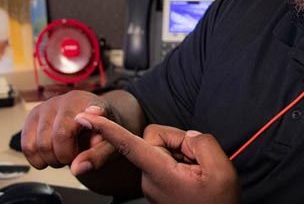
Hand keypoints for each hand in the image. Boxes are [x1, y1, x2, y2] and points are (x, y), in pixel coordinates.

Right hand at [21, 90, 114, 171]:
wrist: (90, 125)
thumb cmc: (101, 134)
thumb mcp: (108, 147)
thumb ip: (97, 157)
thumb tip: (77, 168)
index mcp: (92, 103)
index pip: (89, 111)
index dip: (92, 112)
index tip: (93, 114)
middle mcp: (68, 100)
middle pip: (59, 134)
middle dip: (65, 157)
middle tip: (73, 157)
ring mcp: (48, 106)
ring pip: (40, 143)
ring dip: (51, 159)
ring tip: (62, 155)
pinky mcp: (33, 116)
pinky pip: (27, 144)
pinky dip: (36, 159)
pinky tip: (49, 156)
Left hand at [74, 114, 240, 203]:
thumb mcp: (221, 169)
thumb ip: (202, 142)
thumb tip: (188, 136)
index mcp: (160, 174)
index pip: (127, 145)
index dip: (105, 129)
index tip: (82, 119)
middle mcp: (149, 179)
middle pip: (156, 138)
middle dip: (178, 141)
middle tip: (199, 161)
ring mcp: (152, 183)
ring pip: (163, 148)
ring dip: (182, 153)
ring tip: (198, 172)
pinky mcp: (157, 184)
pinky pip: (167, 160)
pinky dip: (181, 161)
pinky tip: (194, 176)